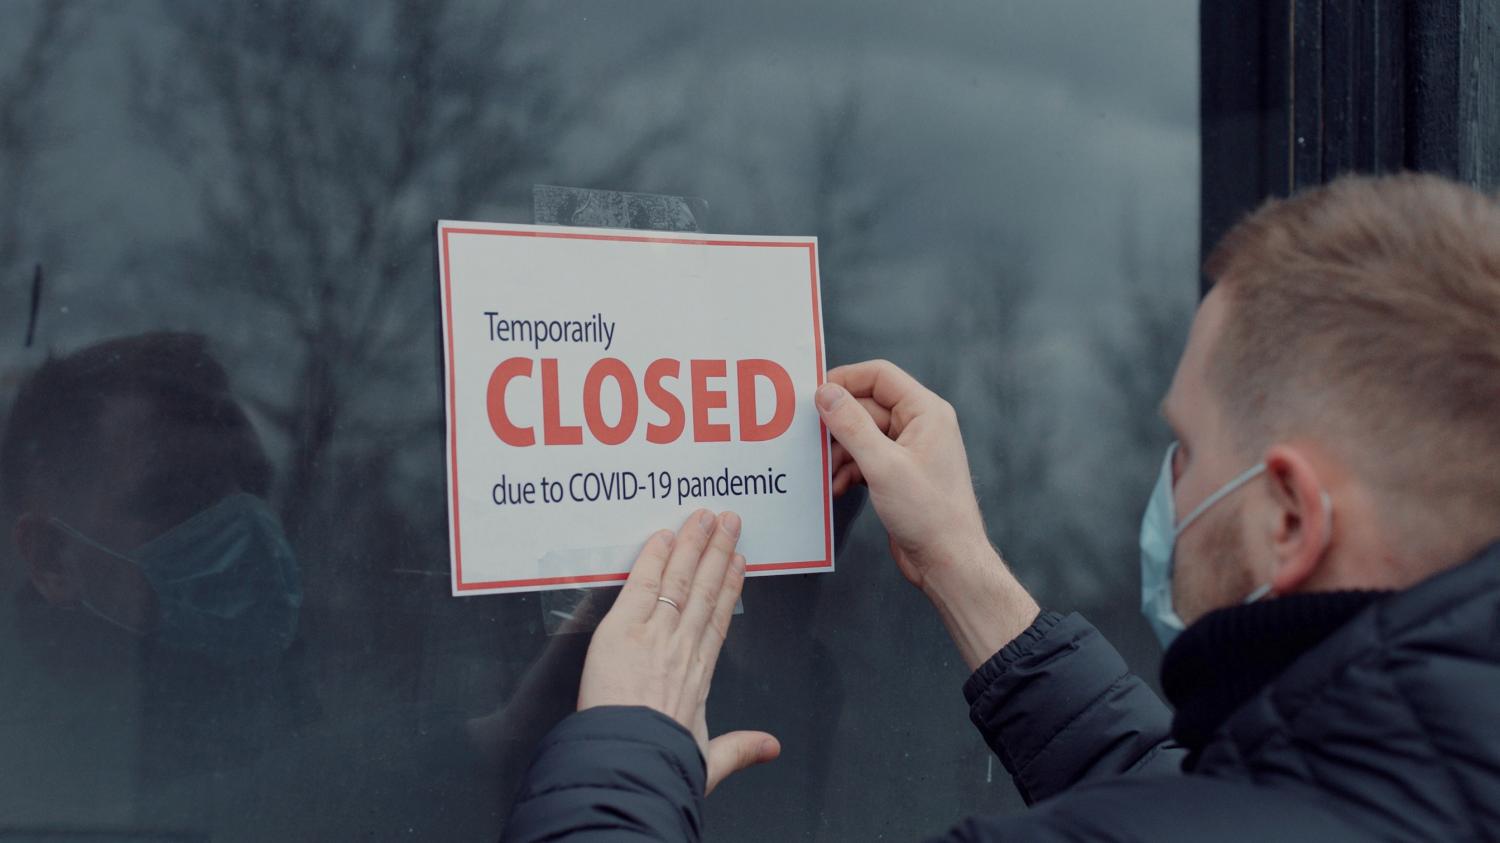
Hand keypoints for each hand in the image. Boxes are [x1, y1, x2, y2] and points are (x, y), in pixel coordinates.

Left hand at [577, 509, 780, 794]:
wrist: (631, 763)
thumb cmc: (660, 766)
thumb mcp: (708, 763)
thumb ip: (739, 750)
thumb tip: (771, 749)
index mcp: (700, 676)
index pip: (719, 620)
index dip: (730, 587)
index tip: (739, 562)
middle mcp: (683, 648)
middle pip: (706, 590)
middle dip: (718, 552)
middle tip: (729, 521)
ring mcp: (657, 634)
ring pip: (681, 580)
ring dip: (694, 544)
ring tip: (705, 517)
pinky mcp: (624, 629)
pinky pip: (643, 585)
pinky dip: (654, 559)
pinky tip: (664, 537)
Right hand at [818, 360, 993, 589]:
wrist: (948, 561)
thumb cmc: (929, 514)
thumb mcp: (883, 465)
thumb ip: (851, 425)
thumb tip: (826, 393)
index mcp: (926, 412)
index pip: (879, 376)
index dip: (845, 380)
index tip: (814, 394)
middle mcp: (920, 425)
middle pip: (866, 406)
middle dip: (838, 425)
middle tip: (811, 439)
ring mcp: (909, 450)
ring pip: (862, 434)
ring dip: (840, 452)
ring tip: (826, 472)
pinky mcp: (899, 473)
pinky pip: (866, 458)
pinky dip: (848, 469)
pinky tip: (839, 487)